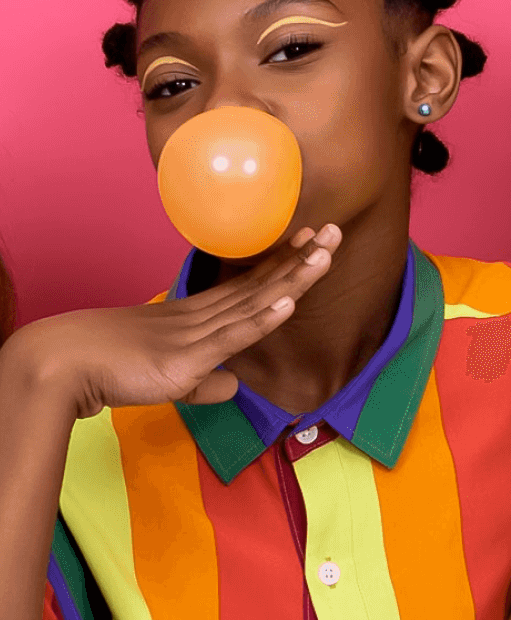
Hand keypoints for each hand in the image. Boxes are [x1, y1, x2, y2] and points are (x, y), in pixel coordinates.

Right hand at [3, 225, 340, 419]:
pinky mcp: (188, 357)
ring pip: (256, 301)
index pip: (251, 287)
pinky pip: (233, 334)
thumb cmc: (110, 370)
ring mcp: (198, 333)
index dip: (284, 266)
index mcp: (199, 317)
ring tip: (325, 252)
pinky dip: (264, 317)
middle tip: (335, 231)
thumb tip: (233, 388)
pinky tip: (291, 300)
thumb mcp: (171, 381)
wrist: (64, 367)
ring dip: (294, 277)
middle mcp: (203, 317)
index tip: (312, 242)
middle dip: (302, 260)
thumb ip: (205, 384)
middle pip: (262, 285)